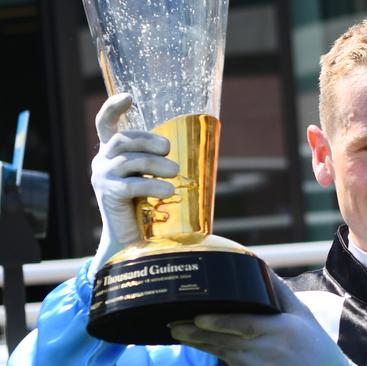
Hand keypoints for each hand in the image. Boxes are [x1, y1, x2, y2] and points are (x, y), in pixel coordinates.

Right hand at [87, 93, 178, 280]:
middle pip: (123, 139)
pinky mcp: (108, 195)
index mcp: (110, 155)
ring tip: (175, 172)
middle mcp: (101, 162)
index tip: (128, 97)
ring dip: (156, 164)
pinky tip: (169, 191)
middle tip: (170, 150)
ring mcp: (102, 178)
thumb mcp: (149, 177)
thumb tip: (180, 150)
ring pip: (130, 160)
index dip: (113, 108)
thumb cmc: (145, 207)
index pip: (104, 124)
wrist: (130, 241)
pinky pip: (132, 184)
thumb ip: (155, 160)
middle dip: (149, 140)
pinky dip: (153, 186)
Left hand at [170, 272, 353, 365]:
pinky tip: (195, 343)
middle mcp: (265, 350)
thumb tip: (259, 266)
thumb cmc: (314, 345)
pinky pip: (227, 362)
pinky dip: (210, 352)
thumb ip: (279, 291)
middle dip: (197, 334)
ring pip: (221, 353)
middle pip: (224, 342)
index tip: (199, 317)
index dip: (220, 323)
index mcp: (279, 331)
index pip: (245, 326)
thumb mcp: (302, 314)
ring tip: (176, 332)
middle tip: (174, 325)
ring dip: (197, 344)